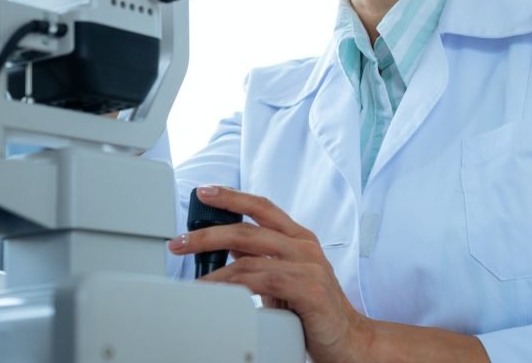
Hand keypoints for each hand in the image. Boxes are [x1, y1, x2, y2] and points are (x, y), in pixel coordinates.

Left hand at [168, 186, 373, 362]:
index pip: (262, 207)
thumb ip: (264, 259)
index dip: (232, 197)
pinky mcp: (308, 288)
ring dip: (213, 266)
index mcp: (299, 238)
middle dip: (208, 233)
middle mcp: (304, 246)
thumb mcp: (287, 277)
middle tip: (180, 242)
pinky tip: (217, 292)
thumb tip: (231, 247)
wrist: (350, 341)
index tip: (205, 191)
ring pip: (249, 255)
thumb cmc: (316, 311)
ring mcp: (307, 265)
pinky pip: (262, 281)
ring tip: (191, 279)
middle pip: (248, 229)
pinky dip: (234, 286)